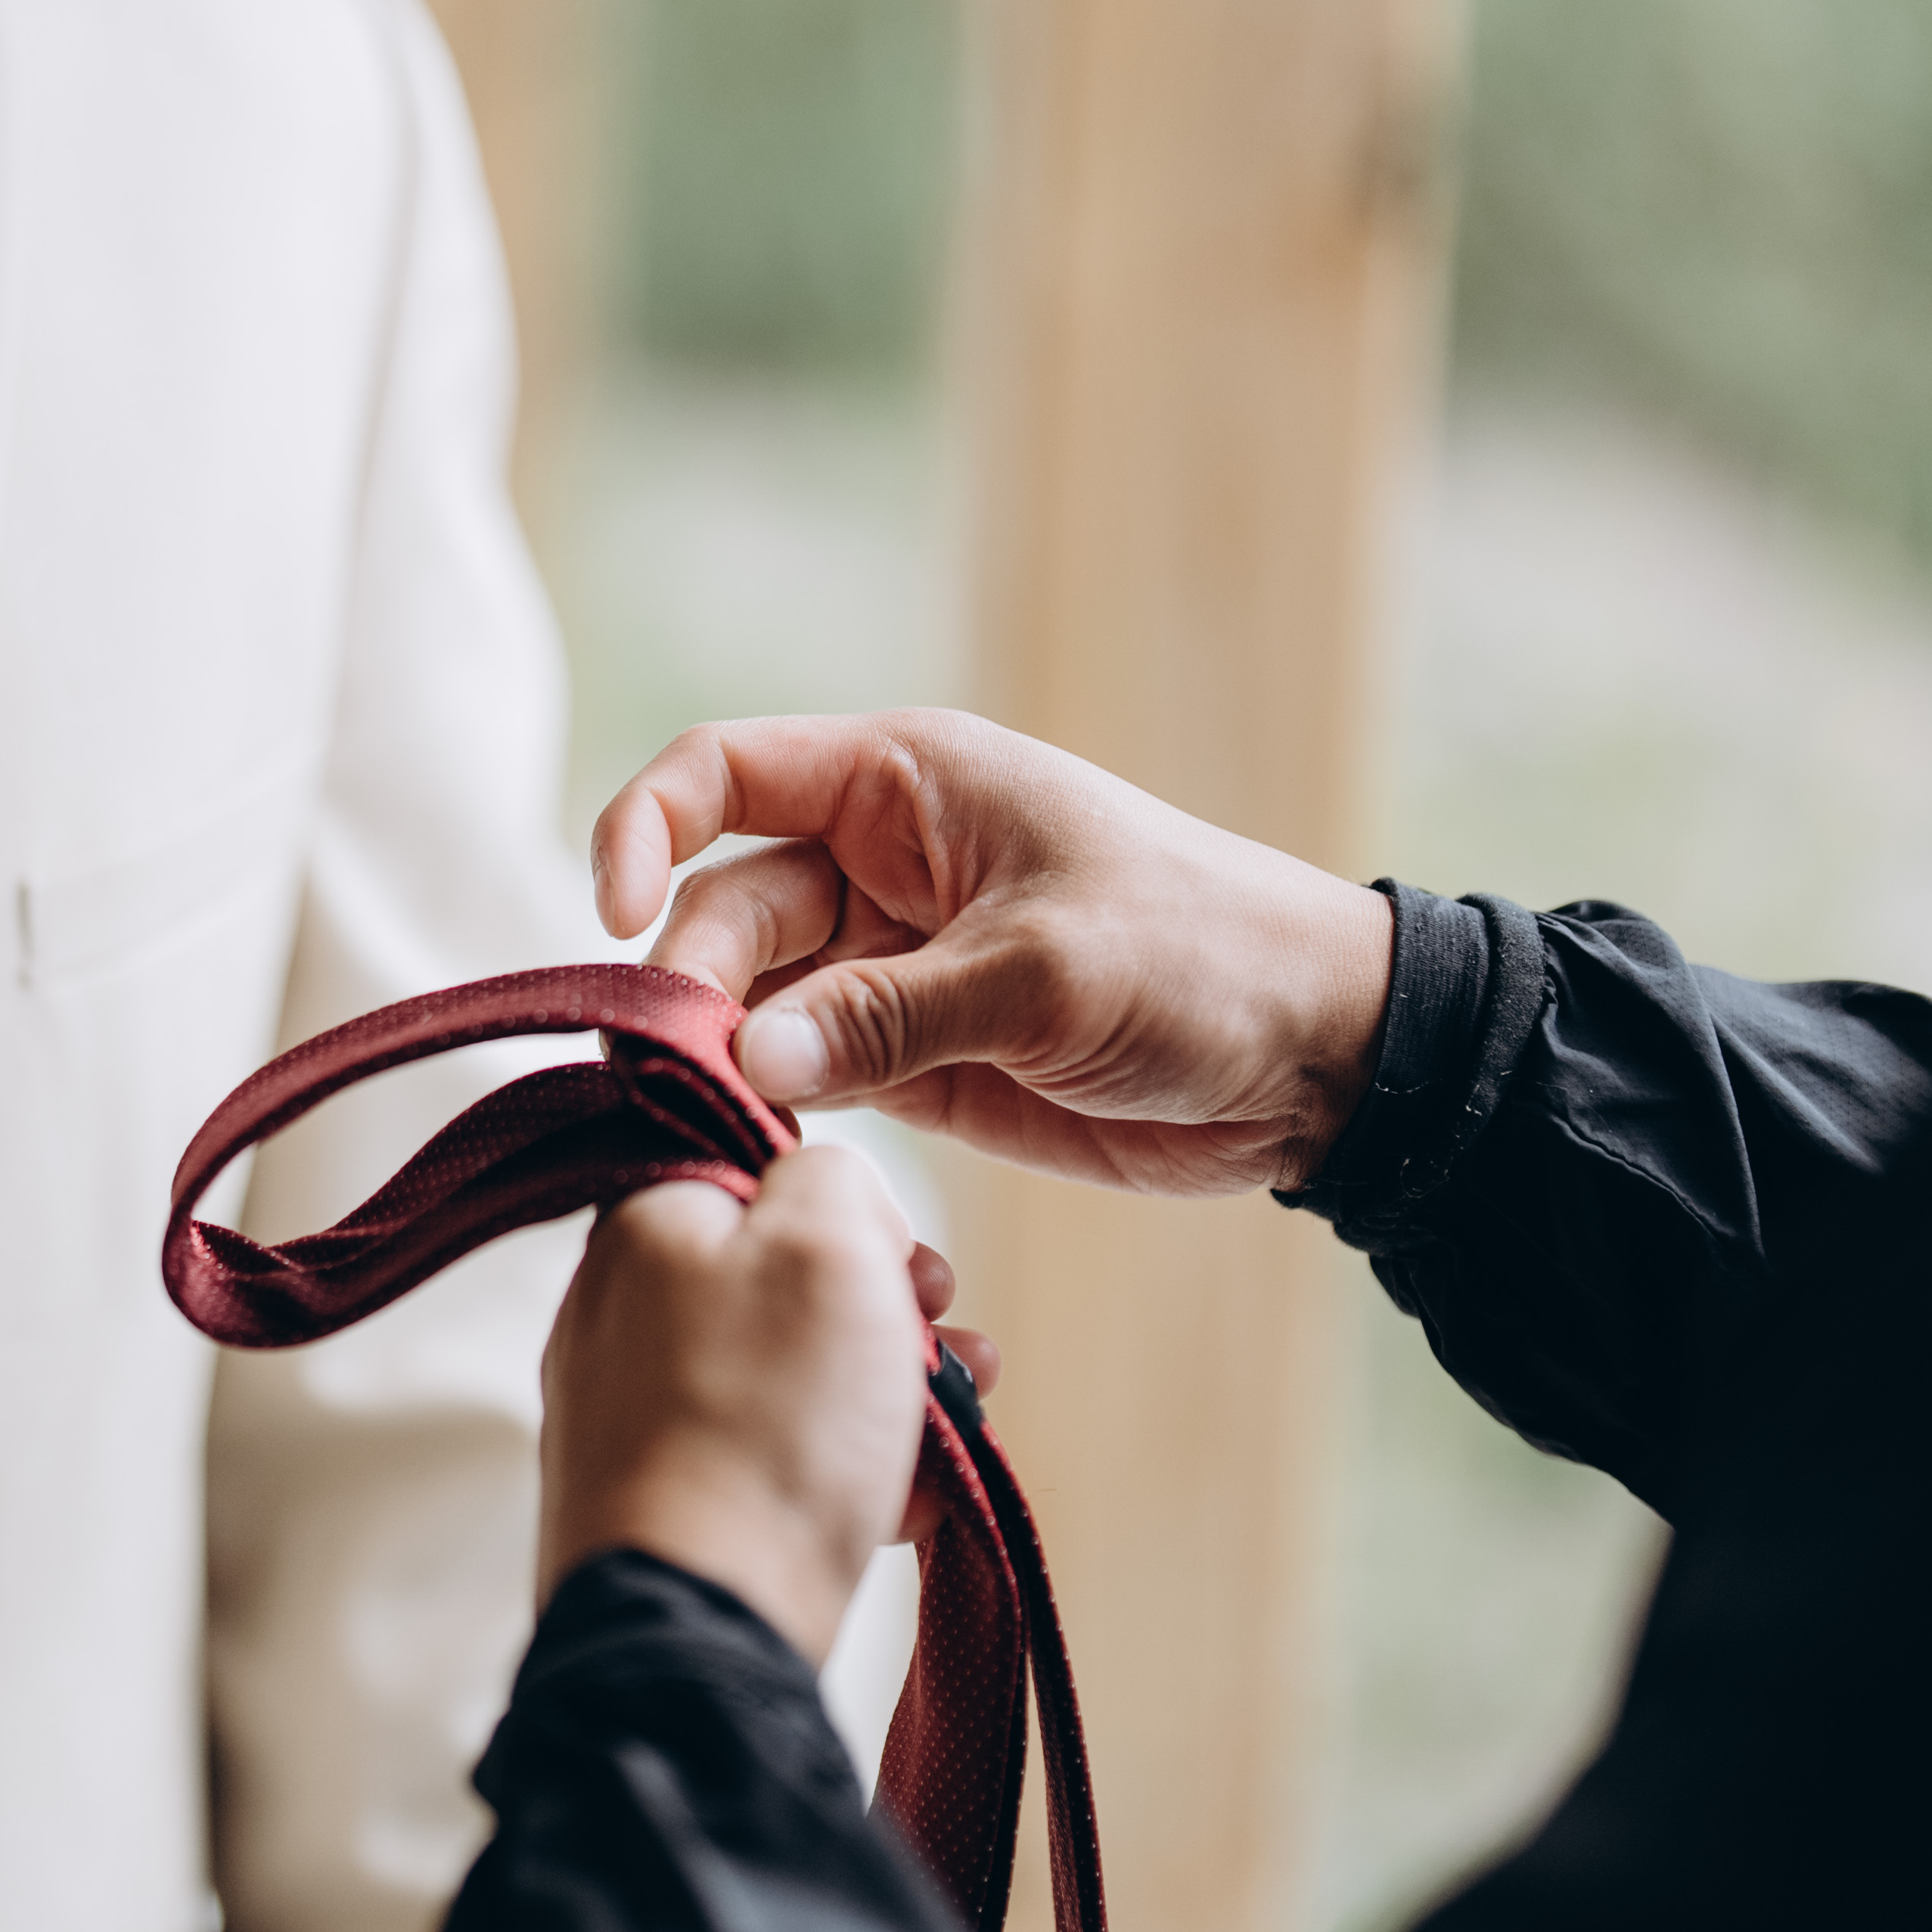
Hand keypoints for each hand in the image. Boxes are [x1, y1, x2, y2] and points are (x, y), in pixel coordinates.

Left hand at [535, 1143, 993, 1664]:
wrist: (704, 1622)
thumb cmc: (767, 1424)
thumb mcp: (830, 1242)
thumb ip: (832, 1176)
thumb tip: (830, 1195)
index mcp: (643, 1225)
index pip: (750, 1166)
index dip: (844, 1201)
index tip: (901, 1249)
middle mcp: (617, 1312)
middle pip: (775, 1276)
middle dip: (881, 1304)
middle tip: (942, 1333)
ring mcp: (629, 1414)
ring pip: (782, 1372)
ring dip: (881, 1387)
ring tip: (956, 1417)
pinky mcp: (657, 1500)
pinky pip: (764, 1458)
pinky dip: (839, 1469)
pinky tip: (905, 1500)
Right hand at [593, 710, 1396, 1199]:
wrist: (1318, 1058)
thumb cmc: (1201, 959)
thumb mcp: (1043, 975)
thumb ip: (888, 1018)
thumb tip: (748, 1061)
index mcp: (904, 786)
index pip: (723, 772)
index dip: (646, 828)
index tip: (614, 917)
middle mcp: (878, 864)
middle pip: (726, 907)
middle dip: (696, 984)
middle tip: (690, 1076)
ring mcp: (891, 965)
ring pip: (756, 1003)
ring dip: (728, 1060)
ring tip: (720, 1127)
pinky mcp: (912, 1059)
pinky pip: (808, 1076)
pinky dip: (776, 1115)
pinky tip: (764, 1159)